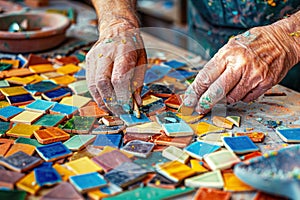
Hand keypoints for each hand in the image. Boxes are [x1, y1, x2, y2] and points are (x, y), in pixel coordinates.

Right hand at [86, 9, 146, 114]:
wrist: (117, 29)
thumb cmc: (133, 46)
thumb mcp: (142, 61)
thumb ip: (138, 82)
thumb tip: (136, 103)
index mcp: (123, 52)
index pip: (119, 79)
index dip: (123, 97)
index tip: (129, 108)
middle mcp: (106, 54)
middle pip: (103, 83)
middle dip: (112, 102)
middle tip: (121, 112)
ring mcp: (94, 57)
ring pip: (94, 85)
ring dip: (104, 101)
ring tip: (113, 109)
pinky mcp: (88, 61)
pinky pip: (90, 83)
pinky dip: (98, 95)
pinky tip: (106, 101)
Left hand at [183, 16, 299, 113]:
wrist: (282, 40)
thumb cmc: (253, 43)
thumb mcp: (230, 47)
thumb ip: (217, 65)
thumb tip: (201, 86)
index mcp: (227, 54)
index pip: (205, 77)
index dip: (195, 91)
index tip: (189, 100)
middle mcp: (240, 65)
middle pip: (216, 91)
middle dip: (205, 103)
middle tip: (199, 109)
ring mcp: (254, 75)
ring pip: (231, 98)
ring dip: (225, 99)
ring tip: (226, 92)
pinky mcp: (265, 83)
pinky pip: (247, 99)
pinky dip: (241, 97)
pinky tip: (242, 89)